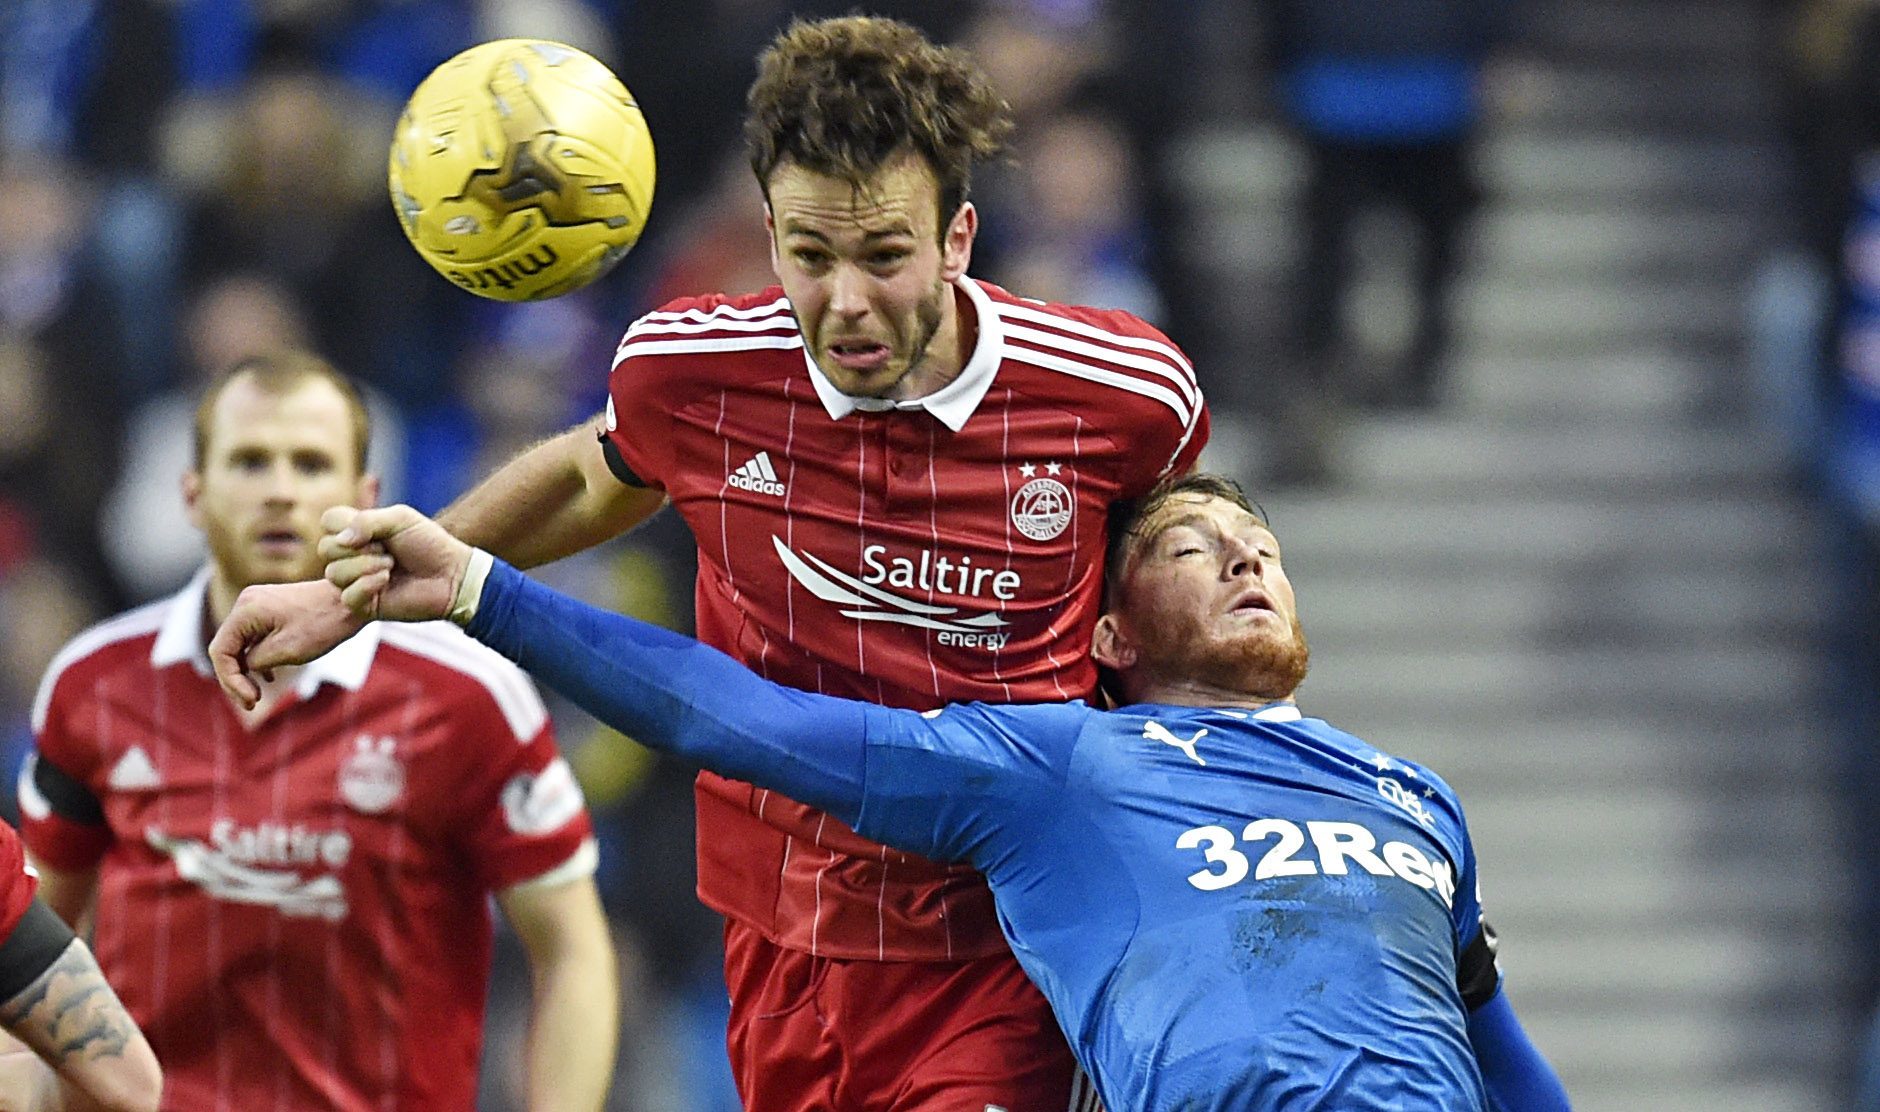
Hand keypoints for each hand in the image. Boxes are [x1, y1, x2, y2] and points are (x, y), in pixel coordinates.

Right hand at [210, 580, 364, 709]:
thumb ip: (256, 661)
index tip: (252, 699)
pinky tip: (268, 677)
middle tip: (252, 703)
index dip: (230, 680)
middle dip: (236, 679)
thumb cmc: (324, 623)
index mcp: (246, 610)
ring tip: (258, 695)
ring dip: (247, 671)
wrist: (354, 599)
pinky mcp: (270, 610)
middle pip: (228, 649)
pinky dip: (258, 658)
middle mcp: (247, 603)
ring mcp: (258, 605)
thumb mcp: (287, 650)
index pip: (220, 651)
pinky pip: (254, 639)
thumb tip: (245, 666)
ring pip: (240, 645)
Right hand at [318, 505, 472, 623]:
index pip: (328, 522)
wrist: (451, 574)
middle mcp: (352, 556)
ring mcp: (355, 581)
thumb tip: (340, 539)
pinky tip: (386, 581)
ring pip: (333, 573)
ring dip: (366, 566)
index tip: (374, 530)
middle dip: (358, 548)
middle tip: (387, 551)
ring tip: (391, 567)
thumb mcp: (400, 519)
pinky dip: (367, 585)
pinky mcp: (362, 604)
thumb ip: (366, 521)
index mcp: (358, 532)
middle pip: (326, 548)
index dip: (343, 523)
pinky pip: (347, 595)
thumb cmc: (428, 543)